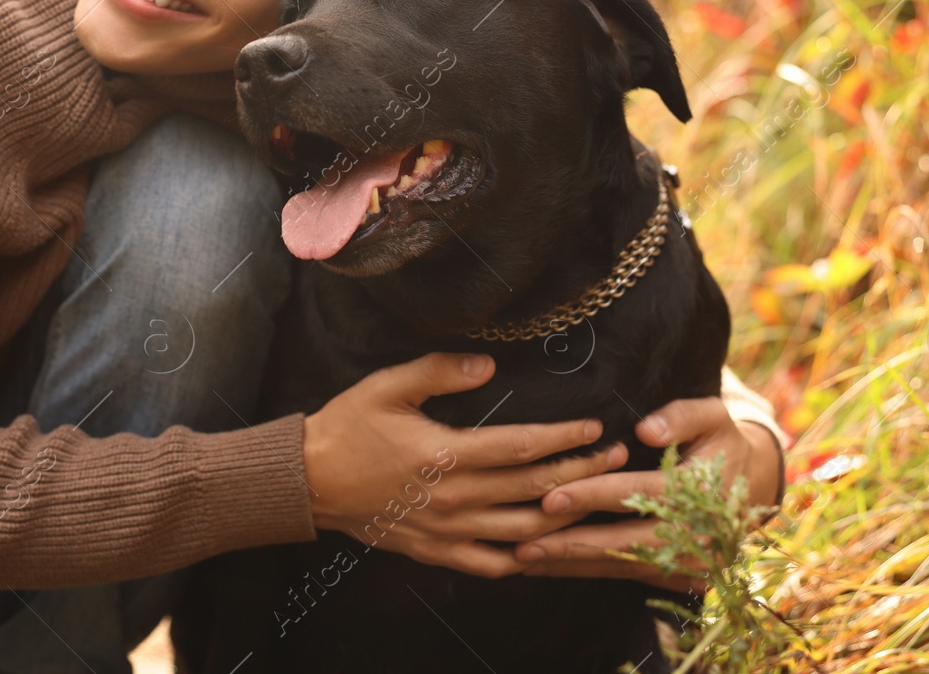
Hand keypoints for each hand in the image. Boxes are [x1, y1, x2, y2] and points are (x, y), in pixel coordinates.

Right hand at [303, 352, 627, 578]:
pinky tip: (548, 547)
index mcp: (446, 453)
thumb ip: (440, 371)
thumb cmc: (349, 427)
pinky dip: (525, 559)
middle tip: (618, 457)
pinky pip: (492, 564)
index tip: (595, 426)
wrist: (310, 481)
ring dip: (566, 515)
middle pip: (535, 487)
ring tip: (596, 499)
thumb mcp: (388, 386)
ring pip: (524, 531)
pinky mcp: (437, 552)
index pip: (523, 446)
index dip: (564, 436)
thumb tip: (488, 364)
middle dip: (582, 472)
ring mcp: (448, 530)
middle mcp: (455, 497)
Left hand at [512, 397, 782, 586]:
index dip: (594, 496)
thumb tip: (646, 429)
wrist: (753, 486)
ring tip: (524, 559)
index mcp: (701, 492)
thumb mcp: (711, 416)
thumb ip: (681, 417)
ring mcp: (691, 564)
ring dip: (572, 565)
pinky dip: (588, 571)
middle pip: (626, 543)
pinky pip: (628, 576)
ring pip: (623, 566)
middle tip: (525, 544)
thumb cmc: (718, 442)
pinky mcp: (681, 578)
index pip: (639, 495)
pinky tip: (550, 568)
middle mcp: (697, 536)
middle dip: (572, 543)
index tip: (551, 497)